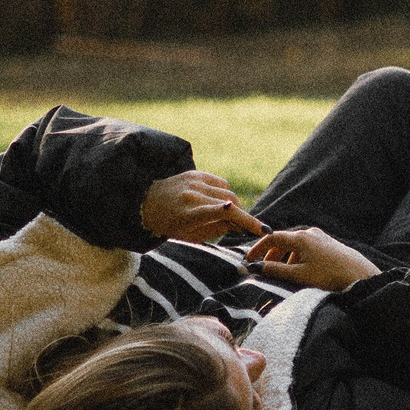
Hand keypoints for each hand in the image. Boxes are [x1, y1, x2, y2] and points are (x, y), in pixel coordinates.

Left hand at [140, 170, 265, 242]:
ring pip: (229, 192)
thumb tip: (239, 225)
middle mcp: (192, 195)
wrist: (147, 203)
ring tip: (229, 217)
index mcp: (188, 214)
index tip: (262, 230)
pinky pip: (221, 183)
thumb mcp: (191, 236)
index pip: (222, 214)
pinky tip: (219, 203)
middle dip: (242, 216)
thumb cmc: (170, 225)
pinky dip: (225, 194)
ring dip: (235, 205)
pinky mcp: (196, 173)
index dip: (245, 221)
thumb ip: (217, 230)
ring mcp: (194, 181)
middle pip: (231, 202)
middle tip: (244, 228)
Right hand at [244, 226, 380, 290]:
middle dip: (270, 254)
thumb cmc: (329, 275)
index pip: (271, 237)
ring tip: (281, 273)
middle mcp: (309, 233)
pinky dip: (297, 257)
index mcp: (300, 237)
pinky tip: (300, 271)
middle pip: (283, 240)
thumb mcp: (299, 275)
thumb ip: (275, 271)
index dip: (257, 248)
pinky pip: (306, 248)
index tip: (248, 260)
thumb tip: (254, 268)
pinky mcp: (328, 244)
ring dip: (284, 257)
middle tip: (262, 268)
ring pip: (295, 245)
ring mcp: (320, 237)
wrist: (360, 276)